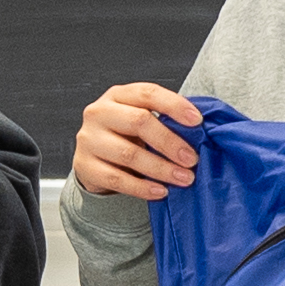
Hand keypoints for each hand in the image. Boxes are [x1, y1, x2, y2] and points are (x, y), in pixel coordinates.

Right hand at [72, 83, 202, 200]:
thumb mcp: (140, 119)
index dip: (174, 105)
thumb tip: (199, 131)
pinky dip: (142, 187)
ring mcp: (89, 139)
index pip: (148, 93)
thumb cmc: (124, 136)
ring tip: (183, 178)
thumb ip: (162, 119)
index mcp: (117, 95)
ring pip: (129, 154)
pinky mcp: (85, 166)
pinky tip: (160, 191)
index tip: (197, 121)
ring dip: (161, 168)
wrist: (93, 160)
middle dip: (170, 142)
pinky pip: (117, 179)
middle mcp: (99, 113)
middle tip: (191, 159)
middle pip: (138, 122)